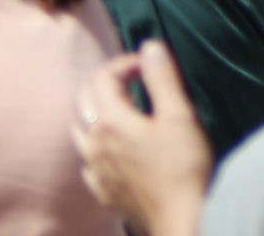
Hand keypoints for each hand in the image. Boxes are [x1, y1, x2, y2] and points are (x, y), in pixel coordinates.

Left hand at [68, 46, 210, 235]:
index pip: (104, 76)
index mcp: (110, 120)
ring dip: (92, 112)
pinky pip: (87, 162)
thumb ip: (162, 79)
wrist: (185, 223)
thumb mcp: (180, 117)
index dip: (124, 63)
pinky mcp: (103, 193)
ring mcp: (95, 169)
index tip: (147, 64)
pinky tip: (110, 152)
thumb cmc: (185, 169)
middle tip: (131, 81)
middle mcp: (94, 142)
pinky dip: (94, 147)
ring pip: (79, 130)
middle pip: (84, 98)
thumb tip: (149, 46)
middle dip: (105, 82)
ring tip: (116, 110)